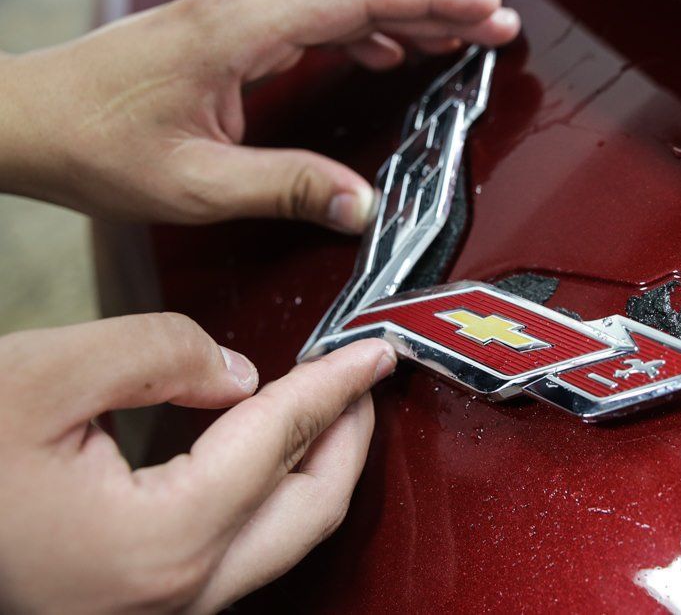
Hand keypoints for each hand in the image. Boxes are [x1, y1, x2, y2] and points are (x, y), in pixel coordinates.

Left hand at [0, 0, 518, 231]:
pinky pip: (312, 21)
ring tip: (456, 38)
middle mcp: (241, 11)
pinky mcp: (226, 37)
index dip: (431, 3)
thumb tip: (363, 204)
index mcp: (240, 32)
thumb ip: (287, 188)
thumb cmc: (93, 143)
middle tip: (493, 24)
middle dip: (434, 3)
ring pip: (338, 0)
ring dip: (402, 15)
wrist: (26, 119)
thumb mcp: (197, 184)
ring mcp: (233, 19)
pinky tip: (382, 53)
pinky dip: (360, 32)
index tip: (484, 13)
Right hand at [0, 314, 394, 612]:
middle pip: (309, 511)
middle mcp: (175, 592)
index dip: (336, 386)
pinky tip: (267, 455)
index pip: (282, 441)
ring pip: (282, 540)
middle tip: (363, 380)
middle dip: (349, 439)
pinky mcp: (140, 601)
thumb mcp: (45, 373)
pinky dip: (272, 497)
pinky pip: (240, 551)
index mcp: (162, 538)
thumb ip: (162, 354)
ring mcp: (160, 609)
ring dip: (317, 471)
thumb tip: (237, 374)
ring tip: (329, 409)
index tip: (374, 353)